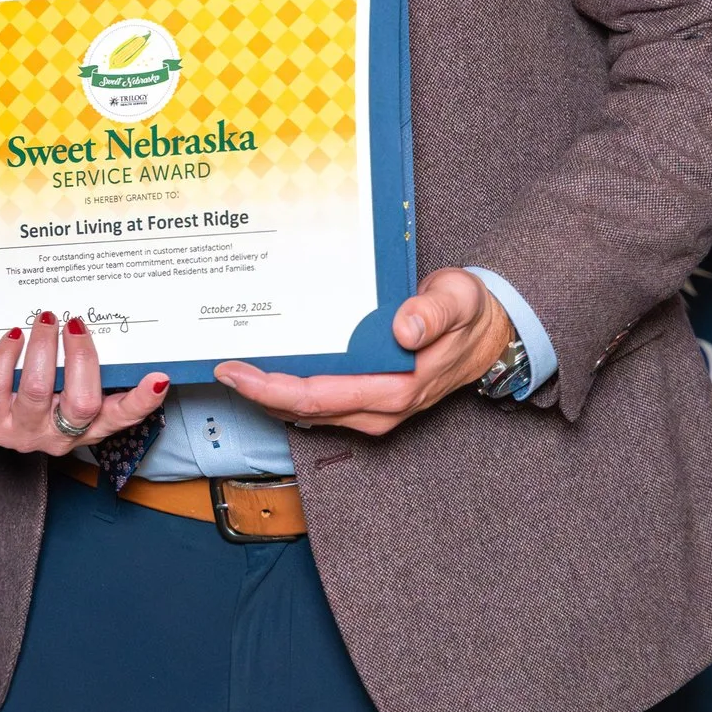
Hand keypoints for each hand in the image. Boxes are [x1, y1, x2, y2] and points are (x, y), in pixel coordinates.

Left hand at [0, 311, 170, 456]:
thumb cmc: (34, 389)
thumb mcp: (66, 383)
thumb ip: (85, 365)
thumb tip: (95, 325)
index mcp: (89, 424)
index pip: (122, 416)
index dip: (142, 401)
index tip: (158, 378)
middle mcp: (60, 435)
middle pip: (82, 403)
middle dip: (80, 356)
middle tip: (73, 323)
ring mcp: (25, 433)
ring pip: (39, 390)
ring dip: (43, 347)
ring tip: (45, 320)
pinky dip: (6, 356)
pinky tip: (13, 337)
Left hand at [213, 268, 514, 437]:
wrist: (491, 334)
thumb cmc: (469, 314)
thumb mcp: (457, 300)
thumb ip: (432, 312)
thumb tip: (403, 327)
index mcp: (396, 388)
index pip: (320, 396)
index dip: (273, 389)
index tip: (237, 373)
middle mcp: (380, 408)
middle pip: (305, 409)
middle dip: (259, 393)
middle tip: (220, 367)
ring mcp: (374, 409)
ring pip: (310, 411)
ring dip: (271, 394)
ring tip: (235, 370)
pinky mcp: (370, 401)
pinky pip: (321, 403)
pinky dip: (291, 390)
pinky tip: (270, 372)